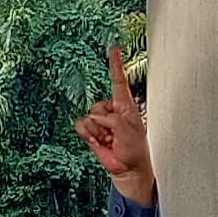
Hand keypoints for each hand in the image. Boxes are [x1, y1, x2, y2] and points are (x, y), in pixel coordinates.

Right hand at [76, 41, 157, 207]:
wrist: (128, 169)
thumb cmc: (135, 149)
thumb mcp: (129, 129)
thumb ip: (112, 119)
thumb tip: (94, 117)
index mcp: (125, 105)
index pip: (118, 81)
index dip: (115, 64)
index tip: (113, 48)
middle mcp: (112, 110)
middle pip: (98, 105)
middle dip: (104, 121)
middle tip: (115, 135)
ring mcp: (101, 121)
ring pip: (89, 118)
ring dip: (98, 132)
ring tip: (110, 141)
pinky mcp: (91, 132)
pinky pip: (81, 126)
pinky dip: (89, 135)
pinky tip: (100, 142)